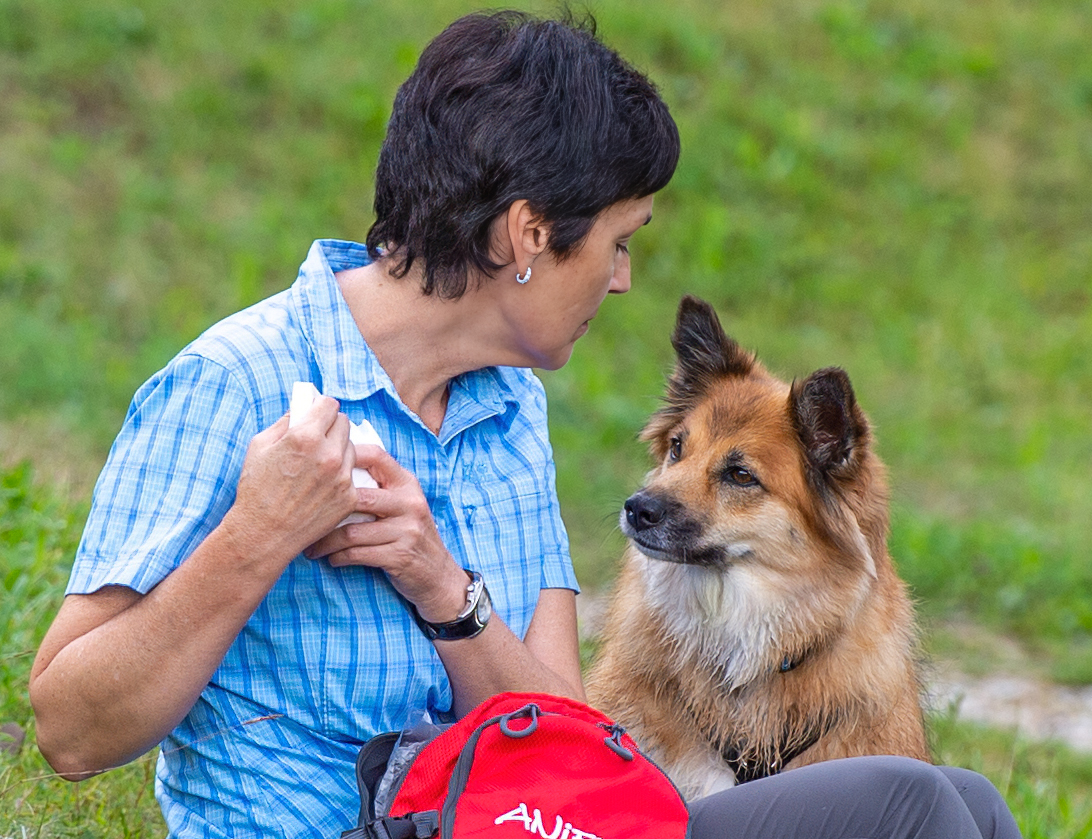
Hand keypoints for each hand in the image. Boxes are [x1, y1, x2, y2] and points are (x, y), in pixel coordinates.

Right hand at [228, 397, 358, 561]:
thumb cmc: (256, 490)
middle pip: (344, 424)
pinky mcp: (349, 497)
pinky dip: (340, 476)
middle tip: (319, 437)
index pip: (330, 405)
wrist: (263, 535)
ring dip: (339, 450)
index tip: (318, 413)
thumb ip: (285, 422)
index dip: (322, 407)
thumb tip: (302, 409)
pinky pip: (352, 475)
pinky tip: (322, 486)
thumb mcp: (260, 446)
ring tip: (319, 464)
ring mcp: (342, 477)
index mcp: (306, 437)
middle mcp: (329, 455)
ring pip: (351, 449)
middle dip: (331, 426)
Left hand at [305, 445, 468, 622]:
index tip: (318, 467)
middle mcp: (410, 502)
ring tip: (311, 547)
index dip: (345, 455)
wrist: (437, 574)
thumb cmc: (408, 534)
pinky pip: (358, 554)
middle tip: (302, 518)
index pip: (376, 456)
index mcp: (407, 483)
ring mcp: (407, 530)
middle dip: (324, 510)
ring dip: (325, 541)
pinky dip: (339, 557)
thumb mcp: (402, 505)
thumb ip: (378, 487)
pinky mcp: (401, 556)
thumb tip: (333, 468)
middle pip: (357, 497)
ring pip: (352, 531)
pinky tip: (331, 558)